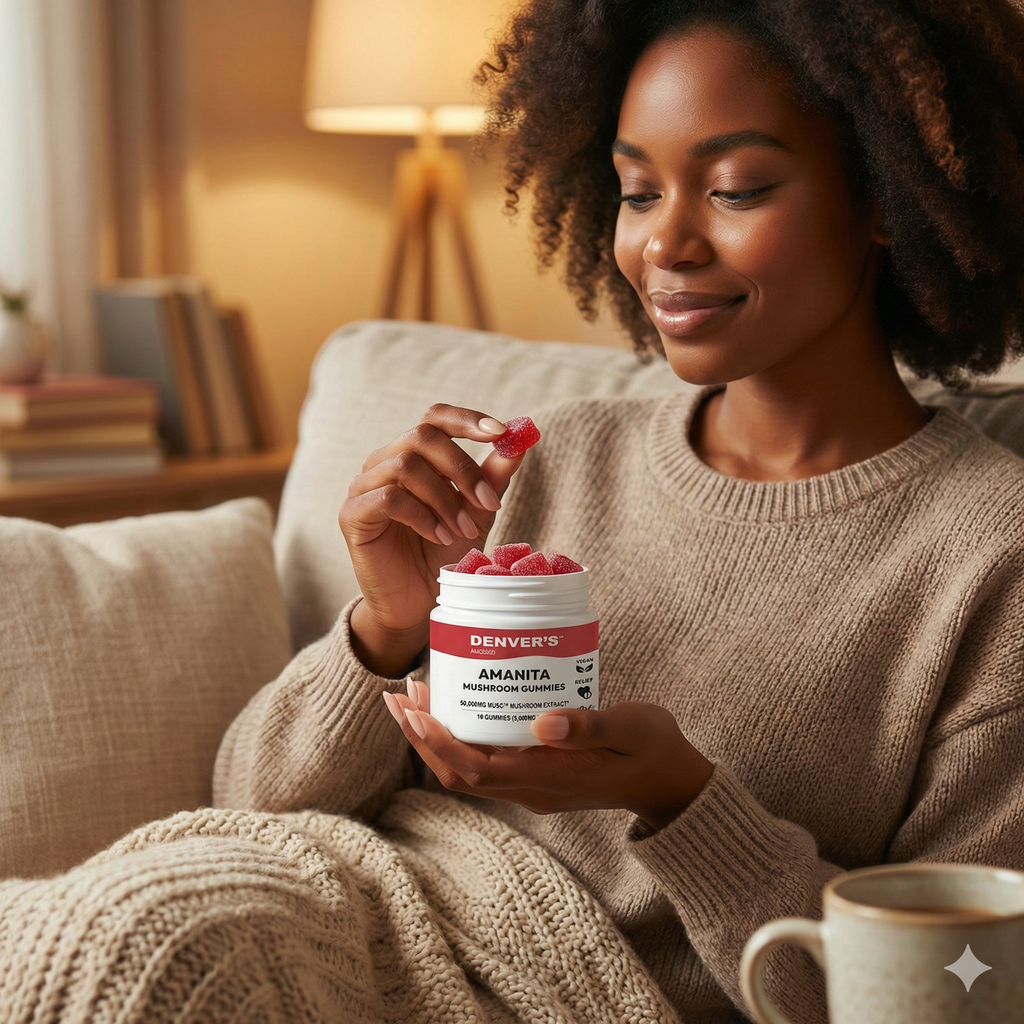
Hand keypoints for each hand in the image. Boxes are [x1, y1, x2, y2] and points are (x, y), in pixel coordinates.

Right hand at [340, 405, 523, 676]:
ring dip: (444, 499)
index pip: (434, 417)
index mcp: (410, 454)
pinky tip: (439, 537)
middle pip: (422, 436)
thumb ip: (491, 477)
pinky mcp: (352, 515)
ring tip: (462, 530)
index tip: (500, 432)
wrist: (415, 600)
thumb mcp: (474, 511)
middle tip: (488, 503)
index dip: (466, 419)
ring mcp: (362, 486)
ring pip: (406, 466)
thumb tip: (519, 443)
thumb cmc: (441, 552)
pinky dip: (422, 516)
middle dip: (463, 469)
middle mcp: (382, 462)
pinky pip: (389, 498)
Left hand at [383, 683, 715, 830]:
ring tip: (416, 697)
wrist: (671, 783)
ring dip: (437, 738)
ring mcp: (533, 786)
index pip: (476, 771)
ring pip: (468, 770)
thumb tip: (544, 721)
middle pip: (459, 774)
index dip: (439, 743)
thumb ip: (592, 724)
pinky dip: (461, 737)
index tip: (414, 710)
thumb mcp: (633, 728)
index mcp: (550, 779)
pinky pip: (486, 762)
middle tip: (399, 697)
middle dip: (423, 738)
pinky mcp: (537, 776)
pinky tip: (459, 705)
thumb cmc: (653, 749)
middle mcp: (532, 789)